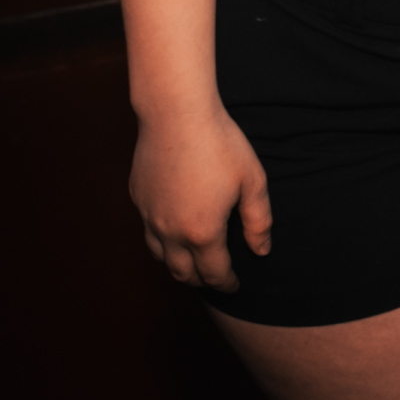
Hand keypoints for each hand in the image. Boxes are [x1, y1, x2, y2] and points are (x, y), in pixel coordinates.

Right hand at [128, 104, 272, 289]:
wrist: (176, 113)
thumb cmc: (219, 142)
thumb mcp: (252, 180)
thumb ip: (258, 221)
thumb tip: (261, 250)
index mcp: (202, 232)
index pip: (214, 273)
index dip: (227, 284)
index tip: (234, 286)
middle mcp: (170, 232)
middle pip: (183, 273)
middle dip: (201, 280)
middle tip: (215, 278)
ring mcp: (149, 216)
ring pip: (160, 256)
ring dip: (177, 264)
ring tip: (192, 260)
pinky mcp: (138, 198)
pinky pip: (148, 231)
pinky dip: (161, 240)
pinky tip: (172, 229)